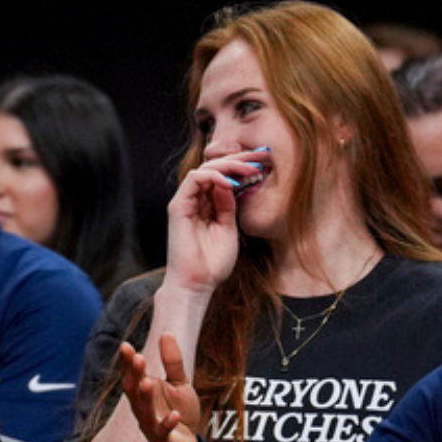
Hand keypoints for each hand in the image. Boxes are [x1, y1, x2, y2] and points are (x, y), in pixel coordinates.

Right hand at [120, 334, 201, 441]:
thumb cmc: (181, 412)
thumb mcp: (180, 383)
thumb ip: (172, 362)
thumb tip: (166, 333)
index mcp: (144, 392)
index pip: (132, 375)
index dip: (128, 362)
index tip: (126, 346)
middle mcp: (143, 408)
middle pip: (133, 391)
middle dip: (133, 375)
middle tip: (137, 358)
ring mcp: (151, 425)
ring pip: (143, 411)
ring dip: (145, 397)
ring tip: (148, 382)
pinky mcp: (163, 440)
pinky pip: (162, 432)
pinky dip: (167, 423)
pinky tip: (174, 415)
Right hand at [162, 149, 266, 295]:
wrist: (197, 284)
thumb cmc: (213, 263)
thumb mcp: (229, 229)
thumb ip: (229, 206)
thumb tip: (232, 183)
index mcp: (206, 205)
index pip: (222, 176)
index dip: (241, 167)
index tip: (263, 164)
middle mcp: (194, 200)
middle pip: (214, 168)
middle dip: (239, 159)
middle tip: (261, 157)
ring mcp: (184, 202)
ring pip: (205, 169)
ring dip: (229, 165)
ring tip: (250, 169)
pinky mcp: (177, 207)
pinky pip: (194, 180)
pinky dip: (214, 177)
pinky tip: (231, 182)